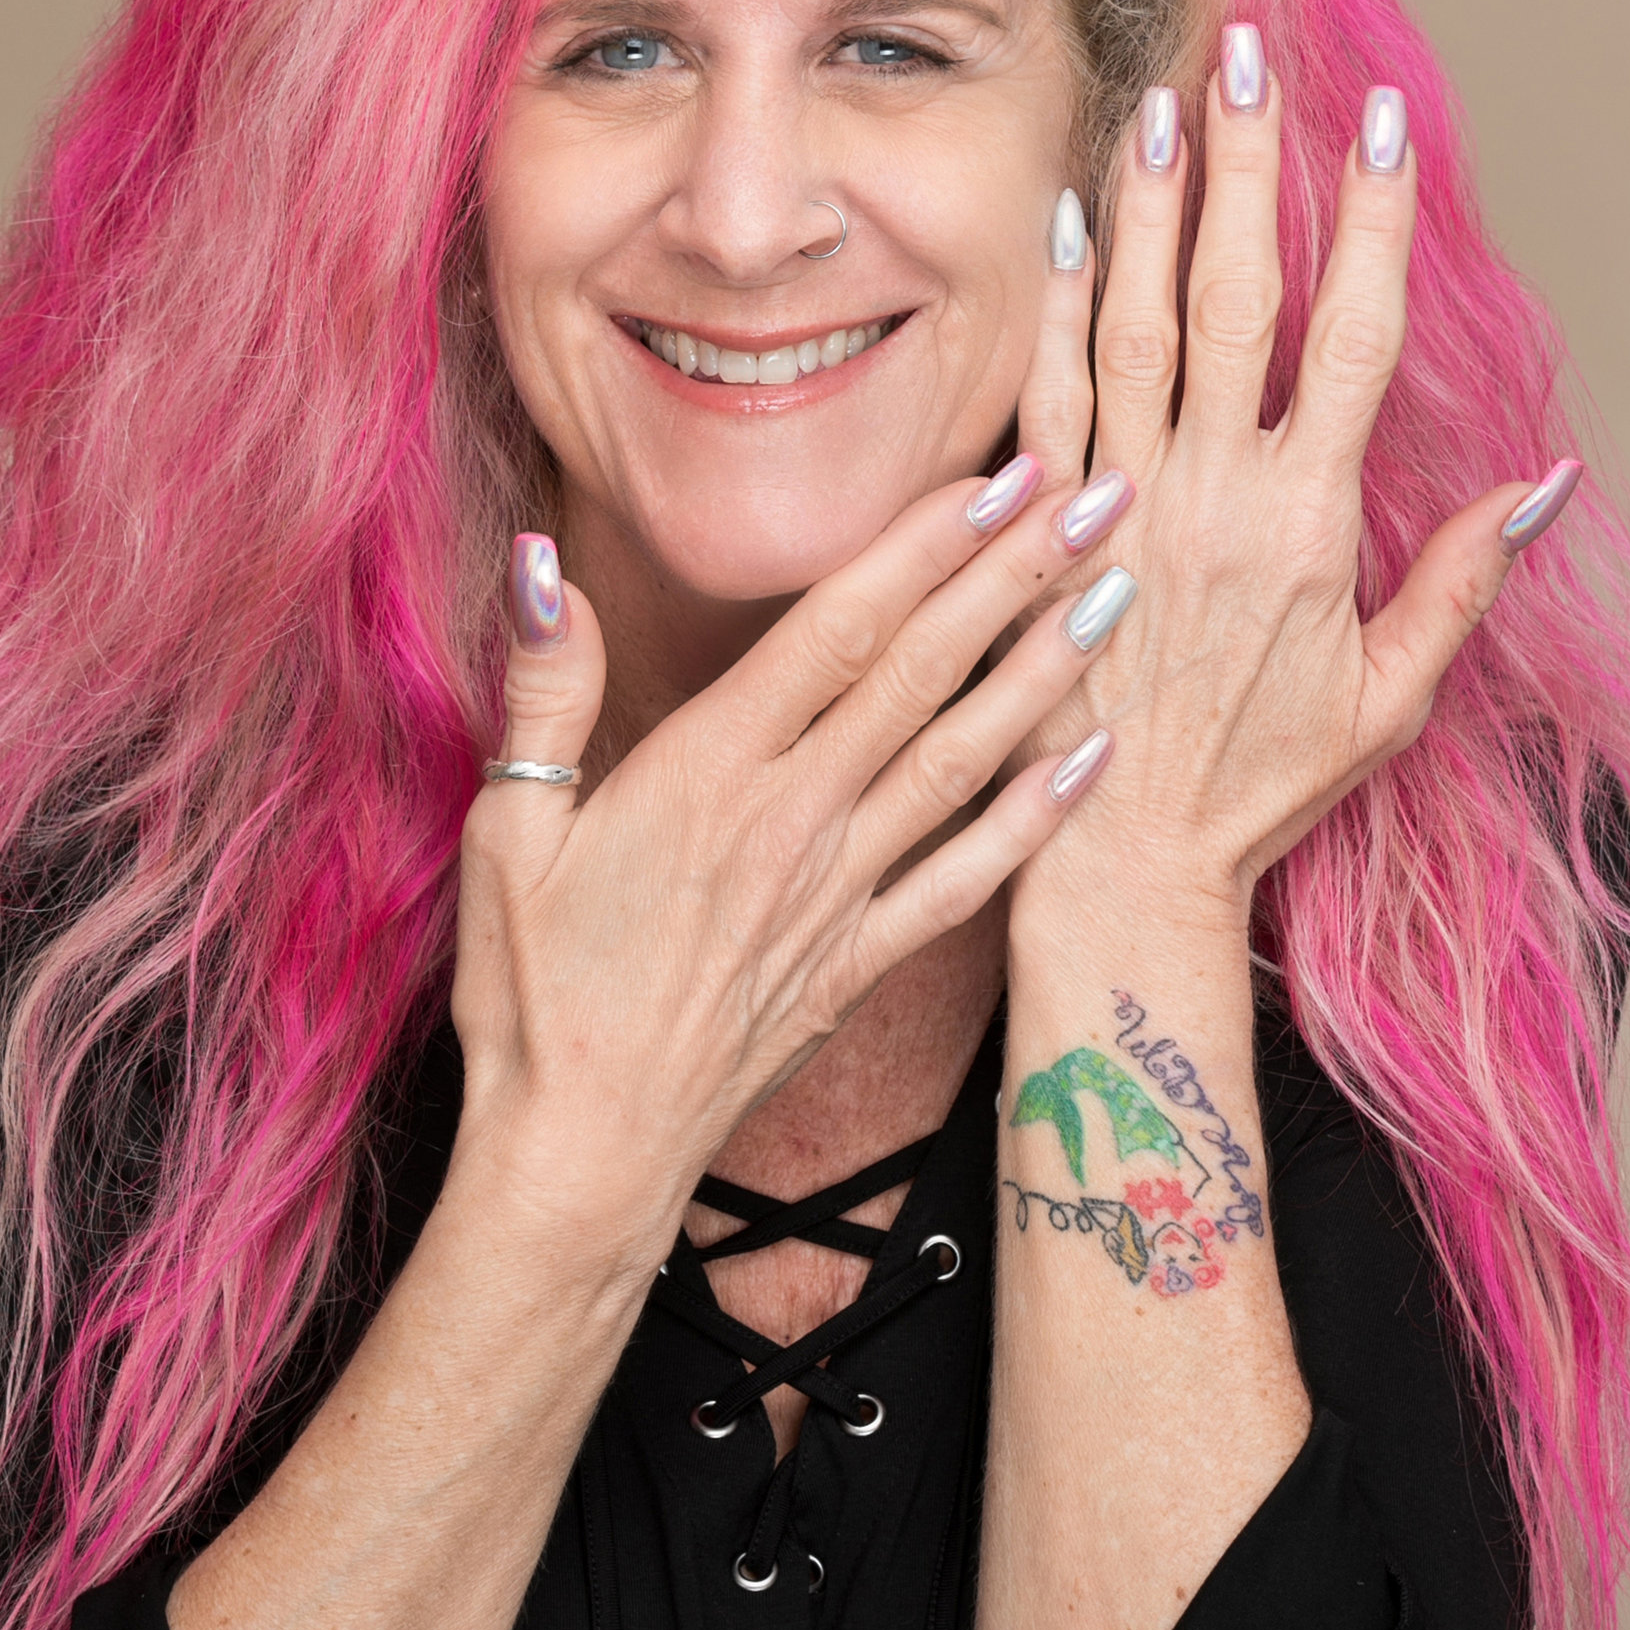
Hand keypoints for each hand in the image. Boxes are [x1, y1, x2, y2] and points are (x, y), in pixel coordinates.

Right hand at [449, 471, 1121, 1251]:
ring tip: (1122, 595)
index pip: (838, 630)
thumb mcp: (506, 828)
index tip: (1000, 473)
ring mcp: (838, 894)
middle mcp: (792, 820)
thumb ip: (544, 691)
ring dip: (1046, 672)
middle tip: (1105, 495)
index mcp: (707, 772)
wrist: (582, 1156)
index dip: (926, 545)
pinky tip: (1094, 761)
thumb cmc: (533, 991)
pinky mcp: (861, 962)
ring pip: (962, 760)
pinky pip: (966, 880)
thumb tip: (543, 563)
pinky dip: (1035, 819)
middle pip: (923, 674)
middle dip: (1017, 575)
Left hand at [1011, 39, 1580, 936]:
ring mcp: (1122, 504)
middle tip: (1247, 56)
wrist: (1127, 858)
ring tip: (1163, 103)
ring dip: (1154, 210)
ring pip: (1138, 327)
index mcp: (1309, 523)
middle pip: (1238, 301)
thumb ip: (1462, 582)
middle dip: (1249, 170)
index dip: (1370, 222)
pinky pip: (1050, 397)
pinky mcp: (1050, 527)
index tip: (1381, 122)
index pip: (1350, 339)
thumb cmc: (1262, 781)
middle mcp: (1213, 493)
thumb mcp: (1389, 697)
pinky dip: (1057, 307)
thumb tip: (1547, 481)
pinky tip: (1064, 221)